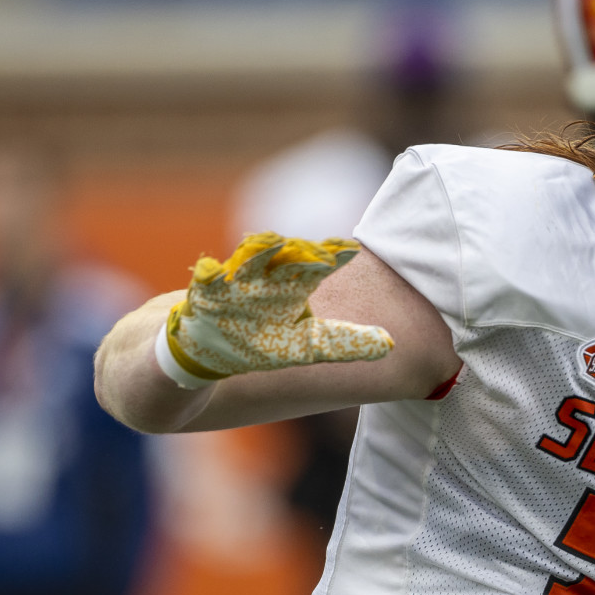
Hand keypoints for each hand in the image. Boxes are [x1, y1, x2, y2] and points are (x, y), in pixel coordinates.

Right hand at [156, 232, 393, 387]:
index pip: (318, 265)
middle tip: (320, 252)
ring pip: (248, 260)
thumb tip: (390, 344)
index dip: (333, 255)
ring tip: (270, 241)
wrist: (208, 353)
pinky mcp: (204, 295)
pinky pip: (205, 281)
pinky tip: (211, 270)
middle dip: (300, 252)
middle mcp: (267, 278)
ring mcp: (235, 283)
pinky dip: (208, 274)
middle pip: (285, 257)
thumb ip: (345, 342)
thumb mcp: (308, 346)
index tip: (350, 249)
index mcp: (293, 286)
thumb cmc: (262, 342)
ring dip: (258, 250)